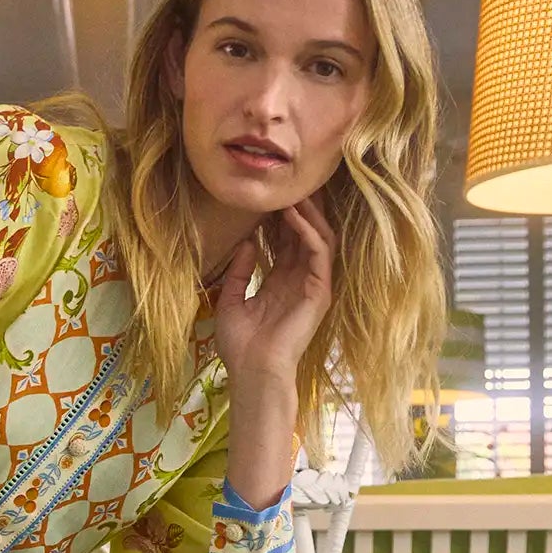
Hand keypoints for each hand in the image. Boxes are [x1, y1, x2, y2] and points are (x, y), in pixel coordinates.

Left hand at [213, 191, 336, 384]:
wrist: (253, 371)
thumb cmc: (241, 346)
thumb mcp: (231, 301)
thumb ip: (239, 271)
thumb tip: (247, 241)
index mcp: (281, 283)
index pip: (286, 241)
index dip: (278, 217)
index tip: (266, 194)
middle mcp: (300, 281)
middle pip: (305, 235)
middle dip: (298, 208)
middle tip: (287, 181)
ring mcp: (313, 286)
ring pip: (319, 238)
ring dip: (307, 213)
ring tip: (293, 190)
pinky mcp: (320, 291)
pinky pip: (320, 252)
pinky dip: (307, 230)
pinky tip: (292, 214)